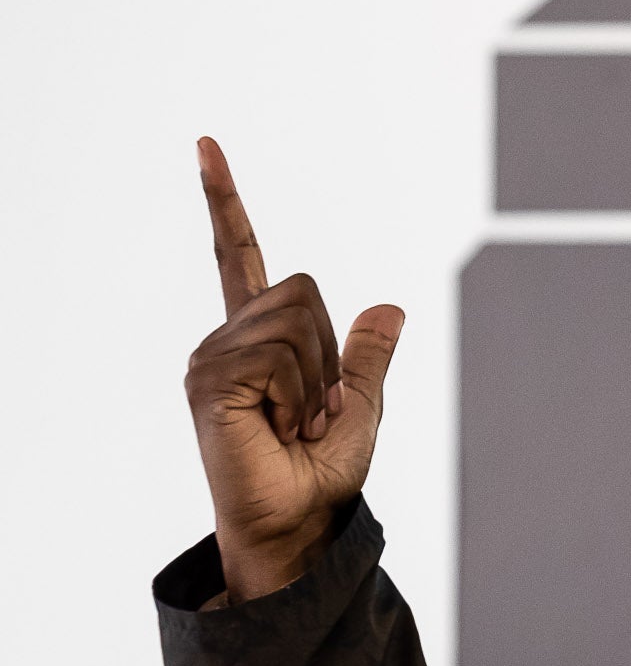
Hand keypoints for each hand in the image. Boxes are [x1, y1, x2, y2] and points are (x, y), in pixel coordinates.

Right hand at [182, 138, 401, 599]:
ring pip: (296, 319)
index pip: (239, 257)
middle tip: (309, 411)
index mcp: (258, 339)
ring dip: (314, 379)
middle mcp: (226, 339)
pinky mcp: (211, 379)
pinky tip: (275, 426)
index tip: (206, 144)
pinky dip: (297, 395)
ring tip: (290, 422)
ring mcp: (213, 357)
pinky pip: (281, 356)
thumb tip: (390, 307)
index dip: (224, 201)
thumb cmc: (321, 473)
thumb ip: (367, 356)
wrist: (299, 520)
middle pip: (303, 289)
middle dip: (327, 352)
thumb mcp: (361, 406)